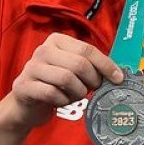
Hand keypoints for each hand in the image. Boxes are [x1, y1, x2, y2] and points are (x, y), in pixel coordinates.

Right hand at [0, 32, 122, 132]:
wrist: (25, 104)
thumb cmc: (54, 85)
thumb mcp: (71, 70)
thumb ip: (90, 66)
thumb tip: (117, 73)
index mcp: (57, 40)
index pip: (87, 50)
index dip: (105, 65)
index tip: (118, 78)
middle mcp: (43, 50)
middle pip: (79, 64)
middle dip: (92, 80)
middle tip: (92, 89)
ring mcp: (31, 67)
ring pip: (66, 79)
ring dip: (77, 92)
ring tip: (75, 96)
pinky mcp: (24, 86)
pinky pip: (52, 93)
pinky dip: (62, 101)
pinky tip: (61, 101)